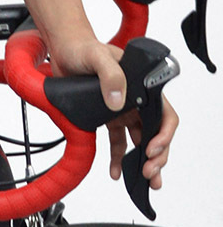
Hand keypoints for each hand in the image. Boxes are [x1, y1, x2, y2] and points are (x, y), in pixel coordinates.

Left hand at [47, 34, 177, 189]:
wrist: (63, 49)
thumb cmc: (84, 47)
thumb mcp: (99, 57)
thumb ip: (110, 75)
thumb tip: (117, 101)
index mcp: (142, 86)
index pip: (164, 115)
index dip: (163, 135)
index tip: (153, 149)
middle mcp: (135, 100)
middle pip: (155, 133)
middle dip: (157, 156)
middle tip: (150, 172)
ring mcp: (121, 110)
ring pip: (138, 141)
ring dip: (141, 161)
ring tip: (141, 179)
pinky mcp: (105, 116)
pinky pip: (117, 141)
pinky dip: (118, 157)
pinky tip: (116, 170)